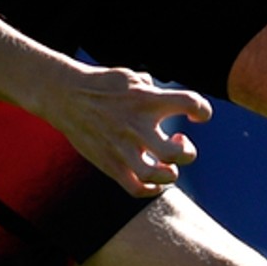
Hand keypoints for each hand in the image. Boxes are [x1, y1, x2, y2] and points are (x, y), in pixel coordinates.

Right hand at [40, 63, 209, 196]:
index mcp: (145, 99)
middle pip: (175, 152)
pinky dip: (152, 189)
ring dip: (170, 173)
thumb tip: (163, 96)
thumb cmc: (101, 85)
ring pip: (156, 175)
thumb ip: (151, 88)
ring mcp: (122, 147)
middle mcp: (136, 125)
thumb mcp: (129, 76)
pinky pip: (136, 188)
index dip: (202, 111)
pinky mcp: (109, 163)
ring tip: (168, 164)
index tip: (198, 115)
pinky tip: (155, 180)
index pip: (189, 103)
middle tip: (180, 143)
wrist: (63, 96)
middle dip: (187, 152)